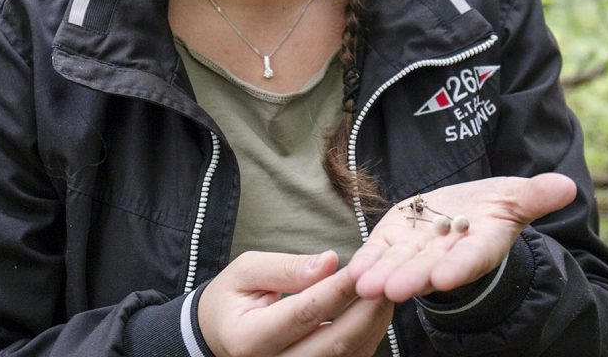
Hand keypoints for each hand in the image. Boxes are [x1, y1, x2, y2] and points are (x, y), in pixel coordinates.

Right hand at [198, 250, 393, 356]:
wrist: (219, 337)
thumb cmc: (233, 300)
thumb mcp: (246, 272)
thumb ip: (286, 267)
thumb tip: (330, 263)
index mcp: (249, 339)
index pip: (304, 313)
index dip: (338, 290)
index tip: (363, 267)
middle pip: (333, 343)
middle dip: (366, 311)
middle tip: (388, 279)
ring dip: (372, 326)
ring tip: (386, 292)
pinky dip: (366, 339)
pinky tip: (374, 313)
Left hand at [347, 173, 575, 302]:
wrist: (464, 211)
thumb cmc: (494, 207)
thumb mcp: (517, 197)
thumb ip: (536, 195)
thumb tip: (568, 187)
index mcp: (482, 244)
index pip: (473, 258)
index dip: (461, 267)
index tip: (448, 276)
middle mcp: (449, 255)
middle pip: (431, 268)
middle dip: (414, 278)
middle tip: (396, 289)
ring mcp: (419, 252)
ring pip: (400, 266)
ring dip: (383, 276)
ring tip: (366, 286)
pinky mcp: (394, 241)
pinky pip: (379, 255)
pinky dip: (367, 263)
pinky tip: (352, 272)